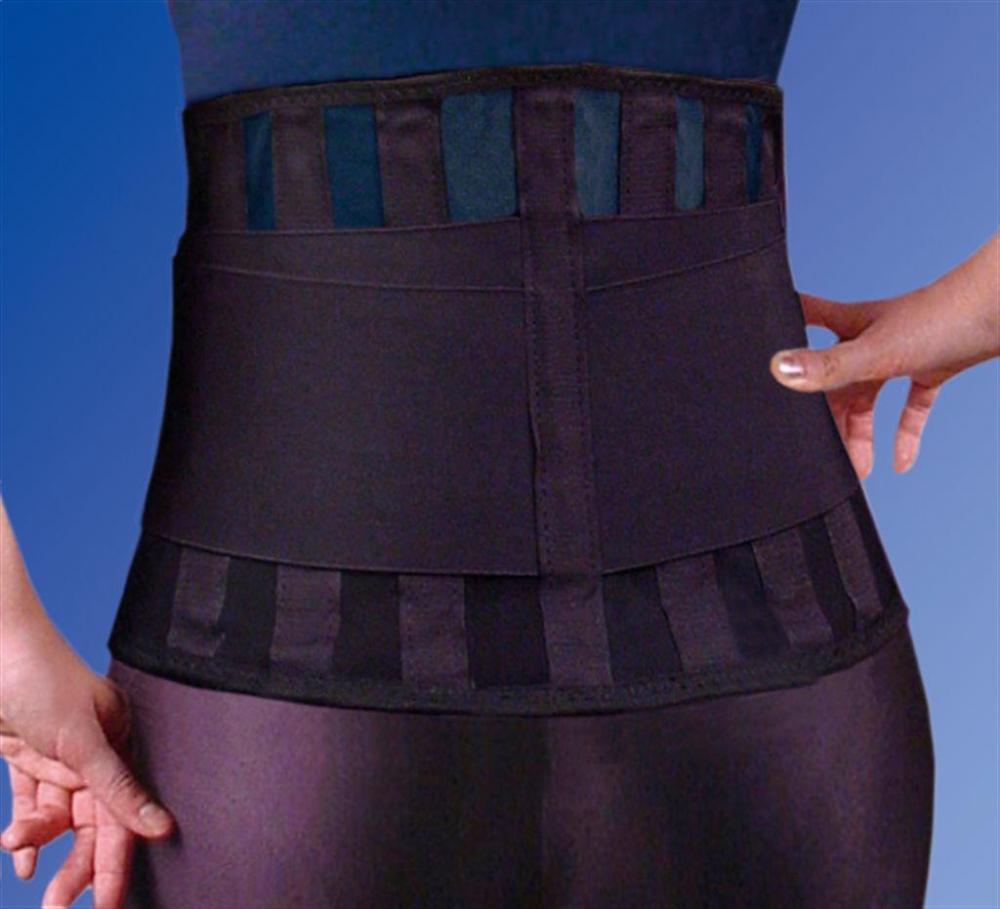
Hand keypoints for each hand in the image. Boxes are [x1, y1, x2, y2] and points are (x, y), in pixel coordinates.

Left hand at [0, 618, 174, 907]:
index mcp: (119, 741)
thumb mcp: (81, 739)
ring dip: (39, 839)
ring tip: (20, 857)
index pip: (123, 812)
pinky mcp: (27, 756)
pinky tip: (20, 859)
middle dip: (77, 865)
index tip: (109, 904)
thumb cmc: (41, 678)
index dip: (117, 860)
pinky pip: (29, 802)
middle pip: (91, 822)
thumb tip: (159, 827)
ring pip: (56, 814)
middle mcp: (93, 753)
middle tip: (62, 908)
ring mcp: (59, 755)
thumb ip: (117, 787)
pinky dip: (25, 831)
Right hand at [768, 231, 998, 478]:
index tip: (755, 340)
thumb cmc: (946, 316)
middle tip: (815, 453)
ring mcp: (903, 352)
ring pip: (869, 398)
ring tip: (855, 472)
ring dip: (860, 433)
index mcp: (850, 323)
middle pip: (834, 380)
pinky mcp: (934, 367)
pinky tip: (901, 463)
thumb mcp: (875, 350)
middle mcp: (871, 336)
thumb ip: (827, 367)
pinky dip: (905, 433)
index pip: (803, 316)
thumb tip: (778, 371)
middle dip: (824, 416)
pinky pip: (911, 405)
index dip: (779, 324)